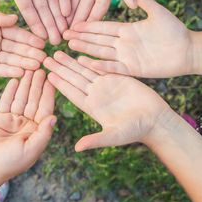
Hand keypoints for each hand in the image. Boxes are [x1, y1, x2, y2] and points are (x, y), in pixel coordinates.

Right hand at [0, 0, 70, 44]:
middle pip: (43, 10)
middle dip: (50, 25)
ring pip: (55, 1)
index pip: (27, 11)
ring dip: (60, 17)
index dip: (34, 25)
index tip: (40, 40)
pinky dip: (67, 0)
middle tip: (57, 42)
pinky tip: (70, 13)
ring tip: (65, 32)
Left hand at [0, 11, 45, 76]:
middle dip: (30, 53)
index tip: (42, 42)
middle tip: (44, 57)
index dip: (29, 38)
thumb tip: (16, 18)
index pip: (17, 33)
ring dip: (25, 63)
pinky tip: (23, 73)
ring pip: (12, 59)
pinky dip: (11, 71)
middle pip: (17, 48)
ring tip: (37, 66)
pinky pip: (2, 70)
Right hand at [0, 70, 55, 179]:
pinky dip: (11, 90)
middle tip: (41, 68)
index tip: (53, 79)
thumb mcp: (30, 150)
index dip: (48, 94)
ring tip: (29, 70)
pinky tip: (16, 79)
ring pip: (21, 98)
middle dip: (38, 85)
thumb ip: (43, 133)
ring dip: (26, 84)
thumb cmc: (9, 163)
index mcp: (37, 132)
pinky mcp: (0, 117)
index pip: (45, 109)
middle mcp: (27, 124)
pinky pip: (6, 101)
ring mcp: (14, 120)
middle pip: (34, 100)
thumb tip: (54, 117)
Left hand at [44, 51, 172, 151]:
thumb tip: (77, 148)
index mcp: (93, 107)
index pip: (72, 93)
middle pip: (74, 79)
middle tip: (45, 59)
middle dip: (60, 69)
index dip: (60, 84)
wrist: (156, 120)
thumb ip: (96, 140)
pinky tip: (79, 52)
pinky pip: (101, 66)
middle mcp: (96, 95)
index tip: (47, 75)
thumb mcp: (114, 135)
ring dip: (72, 62)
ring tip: (58, 52)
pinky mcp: (119, 78)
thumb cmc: (136, 130)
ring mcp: (107, 86)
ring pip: (85, 71)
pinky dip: (90, 60)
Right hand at [64, 0, 192, 77]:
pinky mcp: (134, 69)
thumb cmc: (175, 30)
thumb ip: (143, 1)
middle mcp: (124, 44)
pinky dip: (101, 66)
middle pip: (98, 40)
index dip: (88, 25)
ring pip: (102, 53)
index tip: (73, 22)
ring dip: (86, 50)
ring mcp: (128, 57)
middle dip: (81, 37)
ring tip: (69, 47)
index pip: (103, 27)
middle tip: (63, 34)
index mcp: (127, 30)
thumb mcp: (157, 12)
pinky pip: (115, 68)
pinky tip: (87, 63)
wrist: (189, 51)